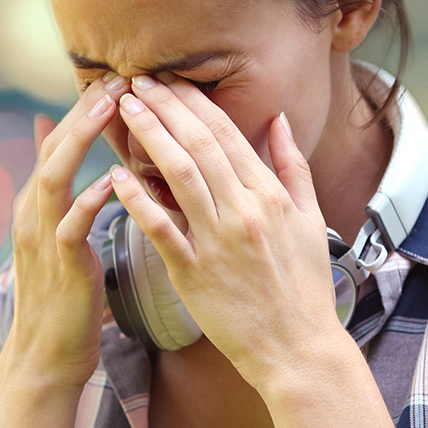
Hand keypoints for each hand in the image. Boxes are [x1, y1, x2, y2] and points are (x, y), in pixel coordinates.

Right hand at [3, 76, 130, 392]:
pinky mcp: (60, 266)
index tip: (119, 77)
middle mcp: (33, 214)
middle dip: (85, 110)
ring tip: (111, 108)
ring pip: (55, 176)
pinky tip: (111, 182)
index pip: (59, 142)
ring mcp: (43, 238)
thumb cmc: (64, 295)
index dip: (85, 108)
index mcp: (37, 204)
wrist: (47, 355)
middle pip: (54, 147)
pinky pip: (71, 226)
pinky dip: (89, 200)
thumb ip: (56, 183)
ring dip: (82, 139)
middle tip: (118, 76)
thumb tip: (49, 131)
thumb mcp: (57, 232)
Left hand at [107, 74, 346, 384]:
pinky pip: (162, 229)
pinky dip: (139, 200)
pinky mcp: (194, 273)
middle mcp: (245, 211)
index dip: (194, 102)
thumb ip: (293, 167)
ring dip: (150, 137)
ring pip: (179, 175)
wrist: (298, 349)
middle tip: (136, 79)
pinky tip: (116, 175)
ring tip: (125, 109)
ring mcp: (218, 241)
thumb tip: (280, 120)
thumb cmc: (304, 289)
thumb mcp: (311, 220)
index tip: (169, 78)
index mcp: (271, 195)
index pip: (228, 134)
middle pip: (199, 145)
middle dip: (166, 107)